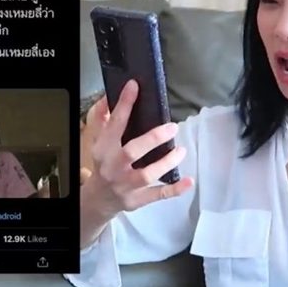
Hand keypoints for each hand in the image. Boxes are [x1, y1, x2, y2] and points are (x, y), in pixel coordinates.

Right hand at [86, 80, 193, 216]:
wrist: (98, 199)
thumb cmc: (103, 163)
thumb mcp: (98, 140)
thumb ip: (103, 118)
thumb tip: (108, 96)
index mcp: (104, 149)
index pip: (114, 124)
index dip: (125, 105)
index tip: (135, 86)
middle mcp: (113, 167)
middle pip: (133, 152)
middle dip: (153, 139)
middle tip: (172, 127)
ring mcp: (126, 185)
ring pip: (147, 174)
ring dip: (166, 162)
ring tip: (181, 150)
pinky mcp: (137, 200)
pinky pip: (157, 196)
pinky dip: (174, 190)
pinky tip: (188, 181)